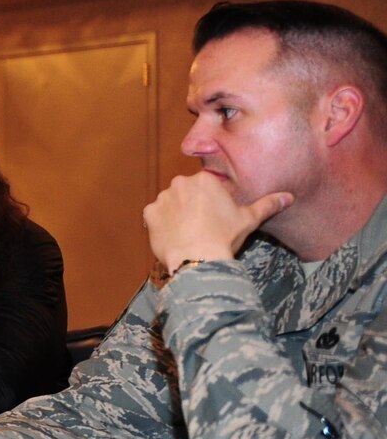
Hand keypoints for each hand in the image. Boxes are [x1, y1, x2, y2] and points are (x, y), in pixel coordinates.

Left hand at [143, 171, 291, 272]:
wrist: (198, 258)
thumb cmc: (224, 236)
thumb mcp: (249, 219)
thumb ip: (267, 204)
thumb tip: (289, 197)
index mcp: (204, 180)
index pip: (208, 187)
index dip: (214, 203)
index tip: (217, 217)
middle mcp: (180, 183)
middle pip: (188, 192)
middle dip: (194, 205)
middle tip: (204, 225)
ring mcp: (162, 198)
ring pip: (171, 203)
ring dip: (177, 213)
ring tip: (190, 232)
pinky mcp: (149, 213)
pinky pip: (155, 216)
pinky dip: (163, 224)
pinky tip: (175, 235)